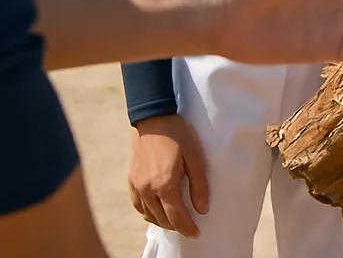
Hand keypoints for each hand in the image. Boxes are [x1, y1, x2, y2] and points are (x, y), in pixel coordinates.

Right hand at [129, 115, 208, 238]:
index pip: (176, 217)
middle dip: (177, 225)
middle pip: (162, 218)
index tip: (196, 233)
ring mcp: (137, 186)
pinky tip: (156, 210)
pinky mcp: (131, 180)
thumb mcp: (195, 156)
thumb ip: (199, 184)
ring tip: (175, 220)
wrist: (153, 118)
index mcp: (165, 185)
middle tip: (188, 226)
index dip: (187, 227)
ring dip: (162, 221)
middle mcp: (148, 189)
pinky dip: (148, 212)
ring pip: (148, 215)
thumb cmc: (178, 135)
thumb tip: (202, 209)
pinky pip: (138, 206)